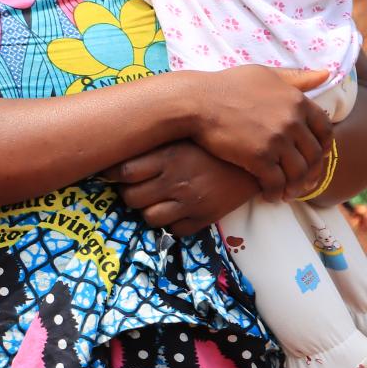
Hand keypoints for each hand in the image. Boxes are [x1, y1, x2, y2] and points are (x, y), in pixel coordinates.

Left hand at [103, 141, 258, 235]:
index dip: (112, 174)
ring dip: (148, 210)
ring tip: (155, 199)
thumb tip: (118, 140)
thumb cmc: (212, 143)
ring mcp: (192, 202)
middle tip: (136, 187)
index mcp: (168, 156)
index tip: (112, 173)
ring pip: (149, 218)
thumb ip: (154, 142)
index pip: (123, 172)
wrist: (256, 158)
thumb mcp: (182, 135)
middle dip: (129, 193)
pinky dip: (172, 223)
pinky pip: (175, 231)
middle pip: (131, 198)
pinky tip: (176, 209)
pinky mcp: (206, 218)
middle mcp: (176, 180)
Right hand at [188, 66, 331, 201]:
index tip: (313, 155)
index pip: (324, 130)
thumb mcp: (263, 74)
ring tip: (286, 192)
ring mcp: (277, 141)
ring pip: (298, 173)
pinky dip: (276, 193)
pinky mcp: (259, 158)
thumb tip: (325, 74)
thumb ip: (295, 77)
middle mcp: (292, 121)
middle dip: (310, 172)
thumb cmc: (226, 85)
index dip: (322, 146)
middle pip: (313, 155)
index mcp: (296, 101)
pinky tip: (270, 196)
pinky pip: (277, 183)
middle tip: (300, 180)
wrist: (194, 102)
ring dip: (295, 187)